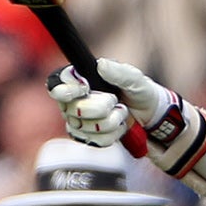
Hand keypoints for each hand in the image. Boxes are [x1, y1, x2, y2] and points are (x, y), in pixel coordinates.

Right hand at [48, 57, 168, 145]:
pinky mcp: (87, 138)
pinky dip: (114, 134)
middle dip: (101, 107)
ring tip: (121, 112)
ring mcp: (78, 122)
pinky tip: (119, 125)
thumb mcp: (134, 78)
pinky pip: (96, 141)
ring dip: (111, 121)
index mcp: (79, 81)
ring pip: (87, 128)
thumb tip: (101, 65)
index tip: (84, 88)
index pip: (57, 86)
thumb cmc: (139, 91)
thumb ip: (119, 71)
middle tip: (115, 100)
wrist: (149, 115)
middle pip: (74, 110)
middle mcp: (73, 102)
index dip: (67, 90)